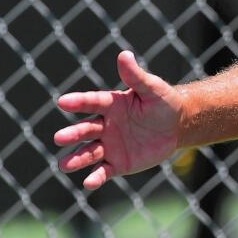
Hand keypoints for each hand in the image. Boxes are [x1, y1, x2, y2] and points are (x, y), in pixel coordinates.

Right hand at [54, 51, 183, 190]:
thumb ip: (136, 76)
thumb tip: (125, 54)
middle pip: (85, 130)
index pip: (91, 102)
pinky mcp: (118, 163)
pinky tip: (88, 183)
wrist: (177, 126)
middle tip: (60, 138)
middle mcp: (105, 125)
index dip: (78, 102)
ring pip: (89, 153)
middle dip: (73, 134)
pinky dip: (95, 177)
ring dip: (77, 159)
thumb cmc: (164, 103)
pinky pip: (104, 171)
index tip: (63, 102)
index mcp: (110, 104)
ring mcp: (109, 145)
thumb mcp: (153, 89)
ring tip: (64, 166)